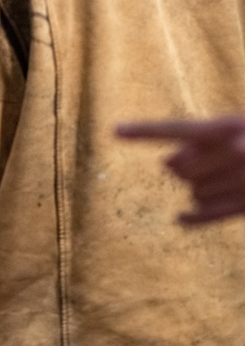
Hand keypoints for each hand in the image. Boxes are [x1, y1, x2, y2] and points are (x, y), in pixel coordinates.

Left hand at [116, 115, 244, 224]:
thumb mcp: (233, 128)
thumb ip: (199, 140)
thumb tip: (165, 163)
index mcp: (226, 126)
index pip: (175, 129)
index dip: (143, 130)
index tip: (114, 130)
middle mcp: (234, 152)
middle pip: (181, 169)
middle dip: (184, 168)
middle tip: (202, 163)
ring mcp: (242, 181)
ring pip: (195, 193)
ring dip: (199, 188)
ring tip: (223, 177)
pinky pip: (210, 215)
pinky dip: (194, 218)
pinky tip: (179, 219)